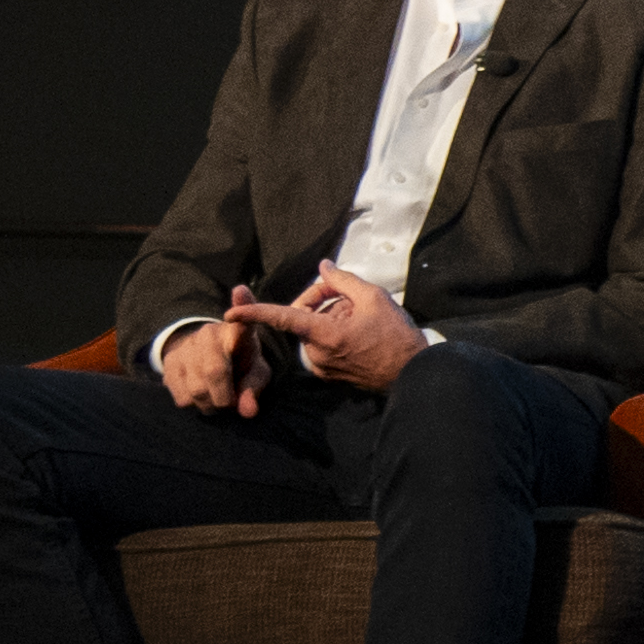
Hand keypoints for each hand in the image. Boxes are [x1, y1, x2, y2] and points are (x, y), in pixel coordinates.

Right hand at [156, 296, 270, 416]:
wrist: (209, 359)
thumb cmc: (241, 365)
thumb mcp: (256, 373)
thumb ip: (254, 390)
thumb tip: (247, 412)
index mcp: (239, 331)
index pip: (242, 319)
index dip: (243, 305)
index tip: (240, 291)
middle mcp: (209, 333)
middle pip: (214, 372)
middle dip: (224, 398)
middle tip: (229, 404)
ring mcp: (187, 346)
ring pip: (196, 389)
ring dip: (209, 405)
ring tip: (215, 401)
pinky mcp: (169, 361)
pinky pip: (180, 396)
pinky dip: (193, 405)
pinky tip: (199, 397)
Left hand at [228, 262, 429, 394]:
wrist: (412, 373)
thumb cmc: (396, 335)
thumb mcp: (373, 298)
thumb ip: (342, 280)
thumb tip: (323, 268)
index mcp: (323, 334)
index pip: (282, 318)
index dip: (254, 313)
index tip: (230, 313)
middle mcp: (317, 353)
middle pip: (304, 318)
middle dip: (320, 302)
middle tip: (347, 293)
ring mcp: (322, 367)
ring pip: (314, 332)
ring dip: (330, 318)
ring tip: (361, 315)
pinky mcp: (330, 375)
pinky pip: (323, 347)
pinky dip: (334, 335)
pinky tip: (360, 332)